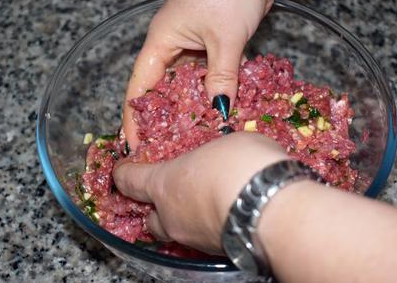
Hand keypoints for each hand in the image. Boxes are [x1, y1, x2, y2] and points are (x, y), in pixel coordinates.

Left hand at [113, 132, 288, 253]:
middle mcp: (173, 217)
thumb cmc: (242, 165)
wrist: (274, 208)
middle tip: (173, 193)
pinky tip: (230, 213)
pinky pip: (205, 239)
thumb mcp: (225, 143)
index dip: (124, 173)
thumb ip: (211, 155)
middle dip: (157, 208)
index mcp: (165, 184)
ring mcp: (194, 239)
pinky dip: (211, 226)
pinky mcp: (218, 253)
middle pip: (150, 218)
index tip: (122, 169)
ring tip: (210, 201)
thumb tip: (218, 159)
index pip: (131, 180)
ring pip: (178, 232)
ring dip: (186, 217)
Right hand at [123, 0, 277, 147]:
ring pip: (189, 83)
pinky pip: (210, 73)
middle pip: (163, 89)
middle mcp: (173, 45)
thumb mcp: (225, 38)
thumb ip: (221, 76)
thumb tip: (220, 109)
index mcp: (162, 42)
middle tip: (169, 149)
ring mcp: (194, 45)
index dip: (134, 118)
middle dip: (165, 118)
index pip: (139, 87)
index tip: (135, 146)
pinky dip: (216, 89)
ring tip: (197, 136)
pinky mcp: (214, 43)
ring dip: (195, 106)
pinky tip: (222, 108)